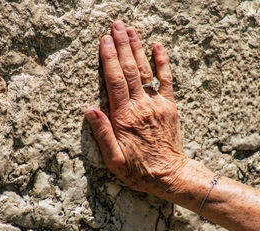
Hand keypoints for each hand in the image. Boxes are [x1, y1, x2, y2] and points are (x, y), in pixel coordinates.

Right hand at [85, 21, 187, 192]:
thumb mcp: (113, 160)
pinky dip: (162, 63)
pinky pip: (165, 80)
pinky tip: (158, 47)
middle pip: (129, 70)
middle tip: (116, 25)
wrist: (170, 175)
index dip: (108, 58)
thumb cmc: (139, 170)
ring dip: (137, 48)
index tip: (104, 40)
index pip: (115, 81)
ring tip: (131, 29)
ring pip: (145, 71)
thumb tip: (89, 109)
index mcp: (124, 117)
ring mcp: (157, 104)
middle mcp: (141, 106)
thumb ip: (102, 133)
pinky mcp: (169, 107)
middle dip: (122, 45)